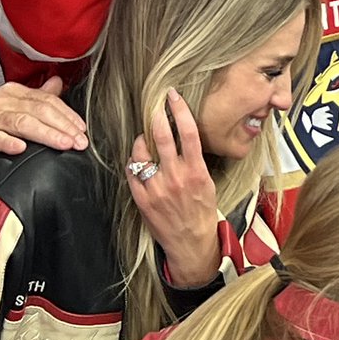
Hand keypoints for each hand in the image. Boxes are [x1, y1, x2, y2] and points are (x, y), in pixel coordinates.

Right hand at [0, 76, 87, 166]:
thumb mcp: (8, 103)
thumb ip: (34, 96)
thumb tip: (59, 84)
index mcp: (14, 93)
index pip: (47, 101)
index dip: (67, 115)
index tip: (83, 130)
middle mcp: (3, 100)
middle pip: (39, 110)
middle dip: (63, 126)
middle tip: (80, 141)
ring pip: (21, 122)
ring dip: (45, 134)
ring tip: (63, 144)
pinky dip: (7, 142)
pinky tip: (21, 150)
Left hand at [127, 89, 220, 287]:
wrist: (191, 243)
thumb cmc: (202, 211)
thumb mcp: (207, 181)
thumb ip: (194, 159)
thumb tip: (182, 134)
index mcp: (196, 171)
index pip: (188, 132)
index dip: (180, 109)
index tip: (173, 96)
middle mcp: (176, 178)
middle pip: (162, 137)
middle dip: (157, 116)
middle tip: (155, 108)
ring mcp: (157, 189)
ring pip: (142, 153)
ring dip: (141, 140)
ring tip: (144, 139)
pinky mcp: (143, 201)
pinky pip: (132, 173)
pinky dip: (133, 162)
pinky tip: (138, 161)